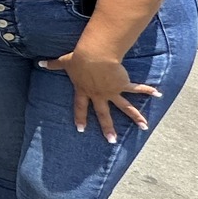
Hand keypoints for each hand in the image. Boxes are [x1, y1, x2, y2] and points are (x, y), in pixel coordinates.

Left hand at [39, 47, 158, 141]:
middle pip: (103, 115)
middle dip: (108, 129)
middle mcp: (98, 95)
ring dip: (136, 117)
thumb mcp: (65, 62)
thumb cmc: (79, 59)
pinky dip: (148, 90)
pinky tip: (158, 94)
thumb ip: (52, 64)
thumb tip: (39, 62)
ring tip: (145, 127)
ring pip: (125, 108)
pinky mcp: (122, 85)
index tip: (81, 130)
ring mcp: (112, 92)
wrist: (94, 57)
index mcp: (84, 91)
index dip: (80, 118)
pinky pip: (136, 89)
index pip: (80, 107)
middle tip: (112, 141)